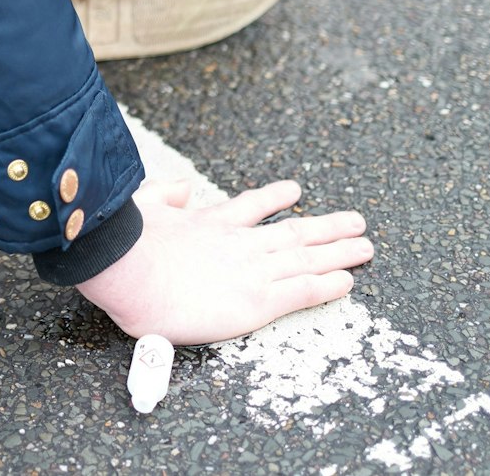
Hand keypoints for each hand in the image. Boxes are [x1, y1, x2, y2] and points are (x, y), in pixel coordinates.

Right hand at [75, 178, 371, 345]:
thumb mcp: (142, 204)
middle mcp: (239, 243)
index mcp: (210, 223)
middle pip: (294, 232)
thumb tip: (179, 187)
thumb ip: (164, 194)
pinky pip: (302, 291)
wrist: (128, 270)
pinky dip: (326, 284)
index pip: (253, 207)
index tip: (295, 191)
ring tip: (365, 245)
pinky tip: (347, 281)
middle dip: (327, 227)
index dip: (276, 198)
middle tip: (355, 222)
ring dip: (339, 251)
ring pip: (307, 257)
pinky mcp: (257, 301)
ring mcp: (252, 270)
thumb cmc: (124, 244)